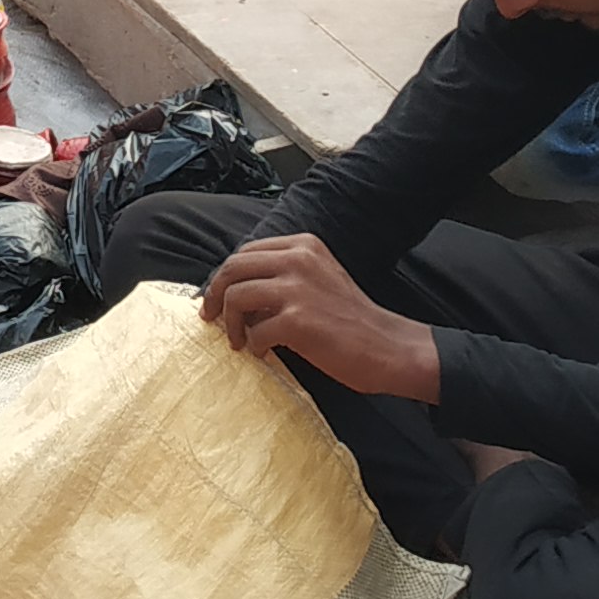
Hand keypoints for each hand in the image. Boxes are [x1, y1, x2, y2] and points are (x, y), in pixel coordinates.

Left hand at [198, 234, 440, 400]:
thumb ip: (283, 276)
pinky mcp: (298, 320)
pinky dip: (253, 345)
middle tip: (211, 319)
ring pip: (235, 296)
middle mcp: (298, 259)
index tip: (217, 298)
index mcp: (303, 245)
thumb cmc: (350, 319)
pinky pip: (254, 331)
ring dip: (229, 323)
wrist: (387, 347)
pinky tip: (264, 353)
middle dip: (214, 295)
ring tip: (239, 342)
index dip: (225, 276)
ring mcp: (298, 288)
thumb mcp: (318, 279)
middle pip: (233, 268)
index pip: (245, 252)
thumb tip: (237, 292)